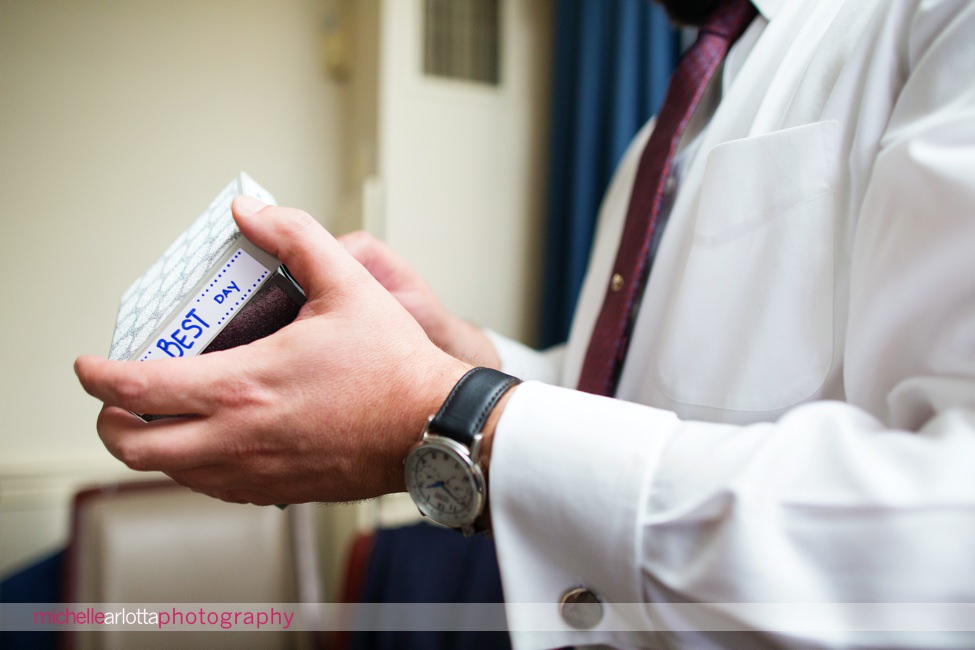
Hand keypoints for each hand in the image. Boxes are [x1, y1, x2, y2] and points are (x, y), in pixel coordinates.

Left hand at [74, 197, 470, 505]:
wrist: (431, 426)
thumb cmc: (393, 366)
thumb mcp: (348, 283)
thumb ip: (295, 237)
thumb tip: (250, 212)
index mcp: (242, 384)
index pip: (138, 388)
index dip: (99, 375)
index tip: (90, 364)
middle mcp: (237, 437)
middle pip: (135, 447)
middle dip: (110, 422)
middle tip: (118, 397)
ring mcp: (255, 471)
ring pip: (170, 473)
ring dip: (152, 445)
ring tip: (164, 415)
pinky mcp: (277, 489)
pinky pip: (212, 487)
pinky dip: (193, 465)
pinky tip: (214, 440)